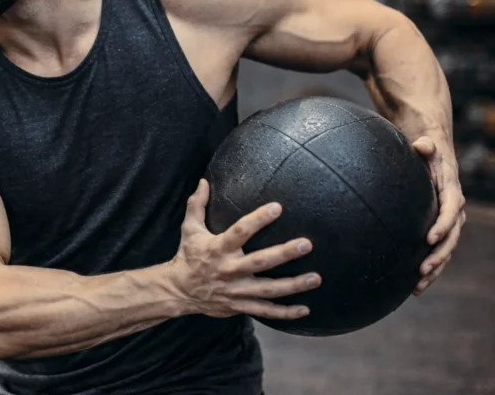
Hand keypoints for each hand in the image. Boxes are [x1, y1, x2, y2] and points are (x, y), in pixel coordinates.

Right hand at [166, 179, 320, 319]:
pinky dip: (285, 313)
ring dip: (293, 285)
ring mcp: (236, 291)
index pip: (240, 232)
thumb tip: (204, 181)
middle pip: (260, 262)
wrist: (178, 290)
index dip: (258, 219)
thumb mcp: (189, 229)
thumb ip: (197, 204)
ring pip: (268, 289)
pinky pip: (265, 311)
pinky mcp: (240, 306)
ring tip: (316, 277)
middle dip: (284, 254)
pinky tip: (305, 309)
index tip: (278, 207)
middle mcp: (229, 270)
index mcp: (218, 249)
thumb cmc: (188, 256)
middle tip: (307, 244)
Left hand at [412, 136, 465, 295]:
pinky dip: (429, 272)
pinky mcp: (439, 235)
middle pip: (451, 238)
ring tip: (418, 284)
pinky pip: (437, 255)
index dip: (443, 225)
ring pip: (445, 252)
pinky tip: (414, 288)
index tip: (430, 237)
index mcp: (452, 194)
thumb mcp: (428, 149)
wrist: (435, 162)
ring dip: (434, 269)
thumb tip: (421, 144)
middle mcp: (455, 213)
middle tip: (422, 267)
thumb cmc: (428, 156)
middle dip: (438, 255)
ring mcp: (448, 226)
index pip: (451, 212)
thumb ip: (426, 147)